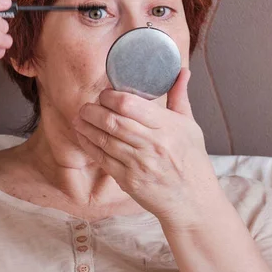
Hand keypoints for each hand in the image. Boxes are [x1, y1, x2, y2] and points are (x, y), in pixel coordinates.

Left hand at [72, 68, 221, 227]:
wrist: (193, 201)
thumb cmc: (192, 161)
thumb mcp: (190, 126)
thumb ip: (179, 97)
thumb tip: (180, 70)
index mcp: (168, 127)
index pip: (130, 105)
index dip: (111, 96)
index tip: (106, 94)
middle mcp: (152, 144)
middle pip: (113, 121)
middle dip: (93, 111)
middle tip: (86, 106)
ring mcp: (138, 164)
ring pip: (104, 140)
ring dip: (86, 127)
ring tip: (79, 117)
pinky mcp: (128, 180)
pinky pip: (102, 159)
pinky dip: (89, 145)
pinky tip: (83, 135)